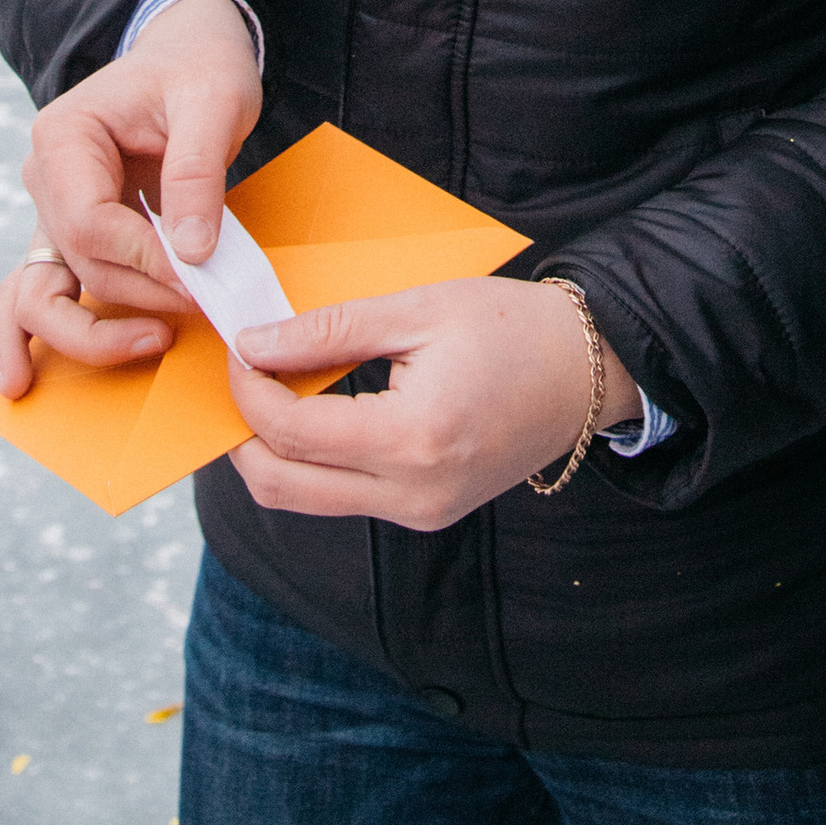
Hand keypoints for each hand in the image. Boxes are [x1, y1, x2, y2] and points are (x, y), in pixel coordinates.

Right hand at [0, 0, 262, 400]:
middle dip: (141, 296)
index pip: (91, 223)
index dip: (145, 262)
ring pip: (45, 294)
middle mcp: (44, 178)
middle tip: (202, 306)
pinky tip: (23, 381)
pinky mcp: (72, 238)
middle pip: (78, 264)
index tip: (202, 278)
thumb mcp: (214, 101)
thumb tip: (190, 253)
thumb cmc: (199, 69)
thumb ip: (197, 173)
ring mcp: (52, 213)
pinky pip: (42, 294)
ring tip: (147, 347)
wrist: (188, 55)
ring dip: (91, 333)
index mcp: (64, 137)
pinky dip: (33, 337)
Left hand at [225, 277, 641, 530]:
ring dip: (274, 450)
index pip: (292, 432)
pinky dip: (314, 460)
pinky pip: (344, 498)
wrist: (586, 372)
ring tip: (275, 386)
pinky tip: (317, 409)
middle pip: (281, 487)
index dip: (248, 388)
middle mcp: (413, 494)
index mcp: (414, 438)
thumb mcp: (418, 310)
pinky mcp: (425, 514)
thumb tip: (253, 343)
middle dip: (242, 433)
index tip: (240, 344)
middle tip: (242, 374)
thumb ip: (329, 330)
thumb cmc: (511, 327)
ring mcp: (420, 513)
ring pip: (306, 500)